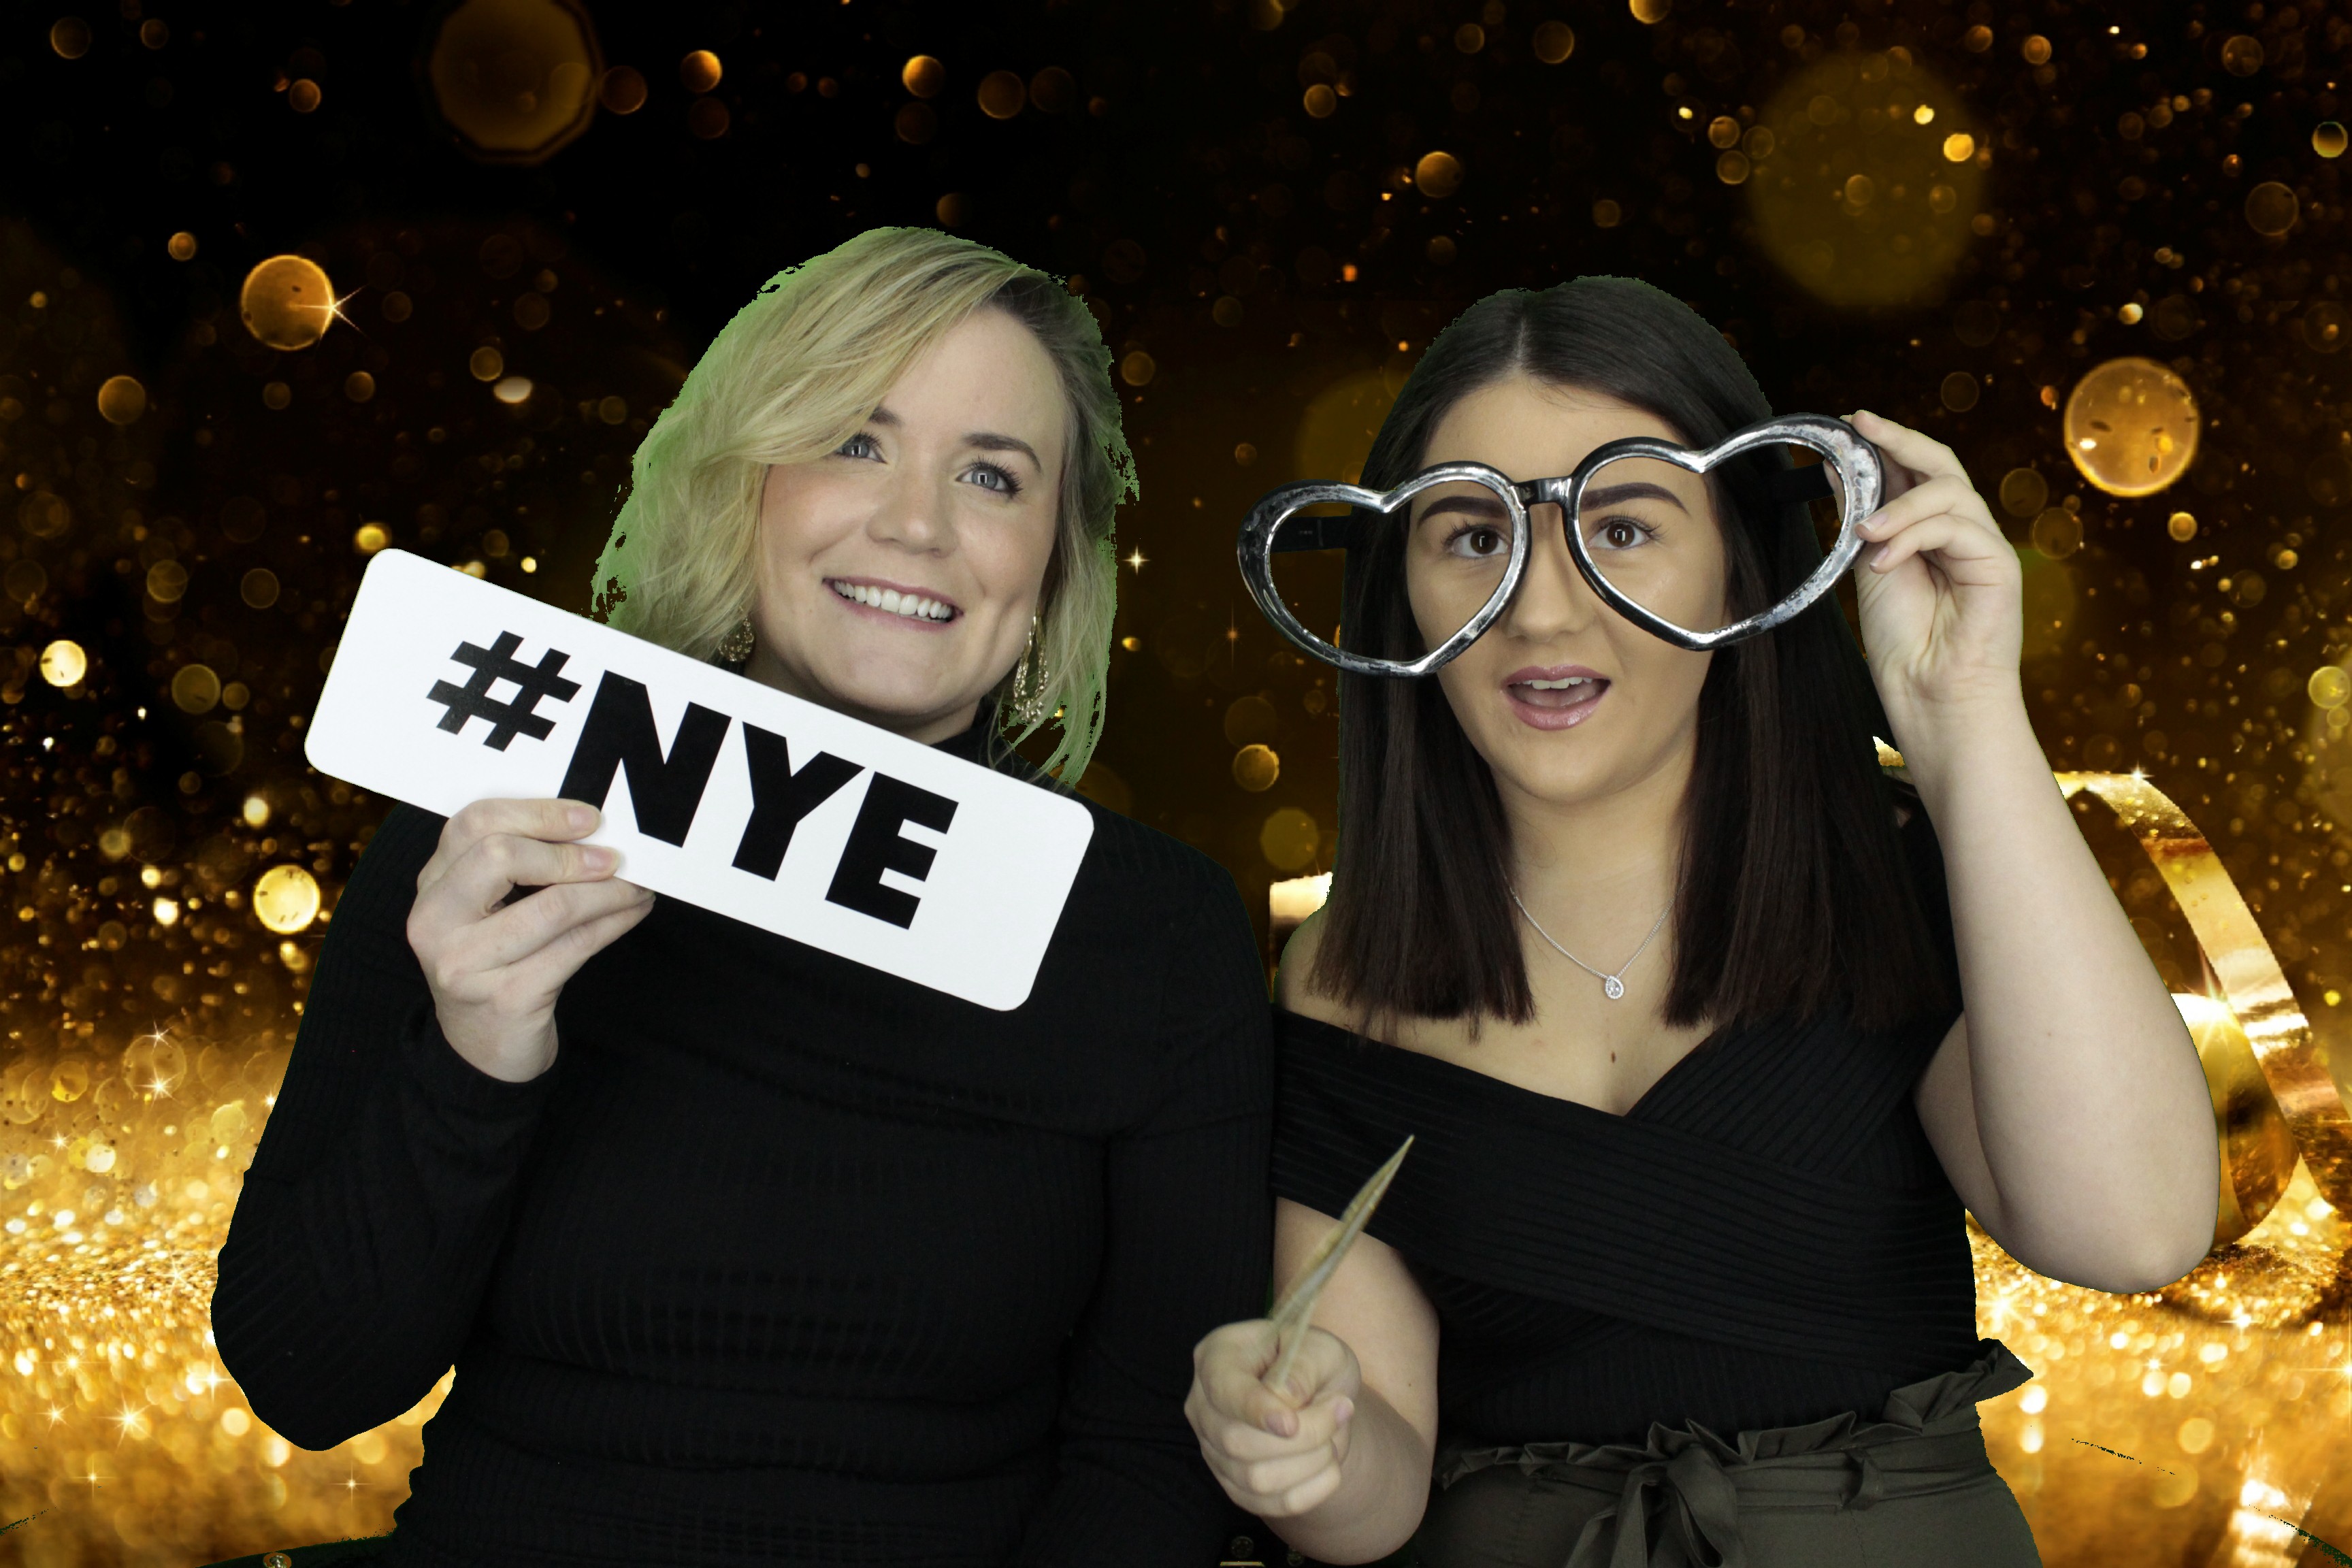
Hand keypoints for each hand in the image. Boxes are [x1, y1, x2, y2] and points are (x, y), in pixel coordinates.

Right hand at [406, 799, 655, 1082]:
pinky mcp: (506, 999)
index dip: (536, 812)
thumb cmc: (494, 966)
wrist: (482, 1051)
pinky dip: (615, 922)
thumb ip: (515, 866)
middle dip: (570, 852)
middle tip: (615, 857)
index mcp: (431, 888)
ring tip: (637, 885)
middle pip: (500, 856)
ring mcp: (465, 965)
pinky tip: (634, 911)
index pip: (472, 824)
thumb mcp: (486, 912)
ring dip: (608, 891)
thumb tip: (592, 827)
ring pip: (551, 905)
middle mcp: (435, 923)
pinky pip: (575, 946)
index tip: (588, 817)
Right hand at [1185, 1319, 1361, 1517]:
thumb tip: (1286, 1397)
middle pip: (1237, 1441)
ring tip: (1334, 1437)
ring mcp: (1214, 1451)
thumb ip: (1304, 1365)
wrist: (1320, 1398)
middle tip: (1342, 1409)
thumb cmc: (1314, 1364)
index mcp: (1216, 1359)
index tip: (1291, 1424)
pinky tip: (1331, 1468)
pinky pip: (1270, 1505)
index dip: (1255, 1411)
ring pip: (1255, 1479)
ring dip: (1310, 1463)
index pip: (1224, 1391)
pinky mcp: (1235, 1486)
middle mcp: (1204, 1407)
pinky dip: (1310, 1492)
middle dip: (1301, 1436)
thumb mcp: (1320, 1347)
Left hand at [1844, 409, 2023, 726]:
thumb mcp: (1867, 566)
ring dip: (1899, 504)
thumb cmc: (1904, 642)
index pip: (1916, 471)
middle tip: (1861, 427)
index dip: (1888, 443)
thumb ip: (1861, 520)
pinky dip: (1914, 536)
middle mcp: (1963, 531)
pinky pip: (1957, 528)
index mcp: (1932, 531)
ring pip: (1949, 492)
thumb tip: (1837, 469)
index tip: (1850, 424)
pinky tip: (1883, 560)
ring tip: (1862, 531)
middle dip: (1900, 441)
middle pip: (1942, 465)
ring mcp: (1983, 546)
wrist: (1930, 695)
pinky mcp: (1998, 565)